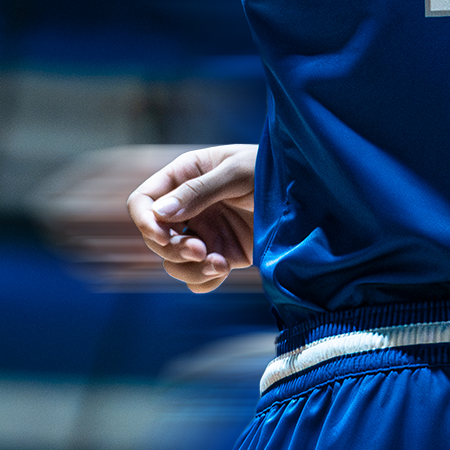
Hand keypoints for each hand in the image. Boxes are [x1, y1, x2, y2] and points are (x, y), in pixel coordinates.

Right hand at [127, 144, 258, 292]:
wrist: (306, 193)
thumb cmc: (271, 169)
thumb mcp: (237, 172)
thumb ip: (199, 191)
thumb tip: (159, 212)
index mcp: (185, 178)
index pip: (143, 201)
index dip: (144, 221)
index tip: (161, 235)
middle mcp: (188, 208)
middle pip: (154, 238)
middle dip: (172, 248)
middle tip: (200, 250)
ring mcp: (204, 233)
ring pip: (173, 263)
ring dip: (189, 269)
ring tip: (218, 264)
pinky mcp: (221, 255)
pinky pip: (198, 279)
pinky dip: (204, 281)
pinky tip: (224, 269)